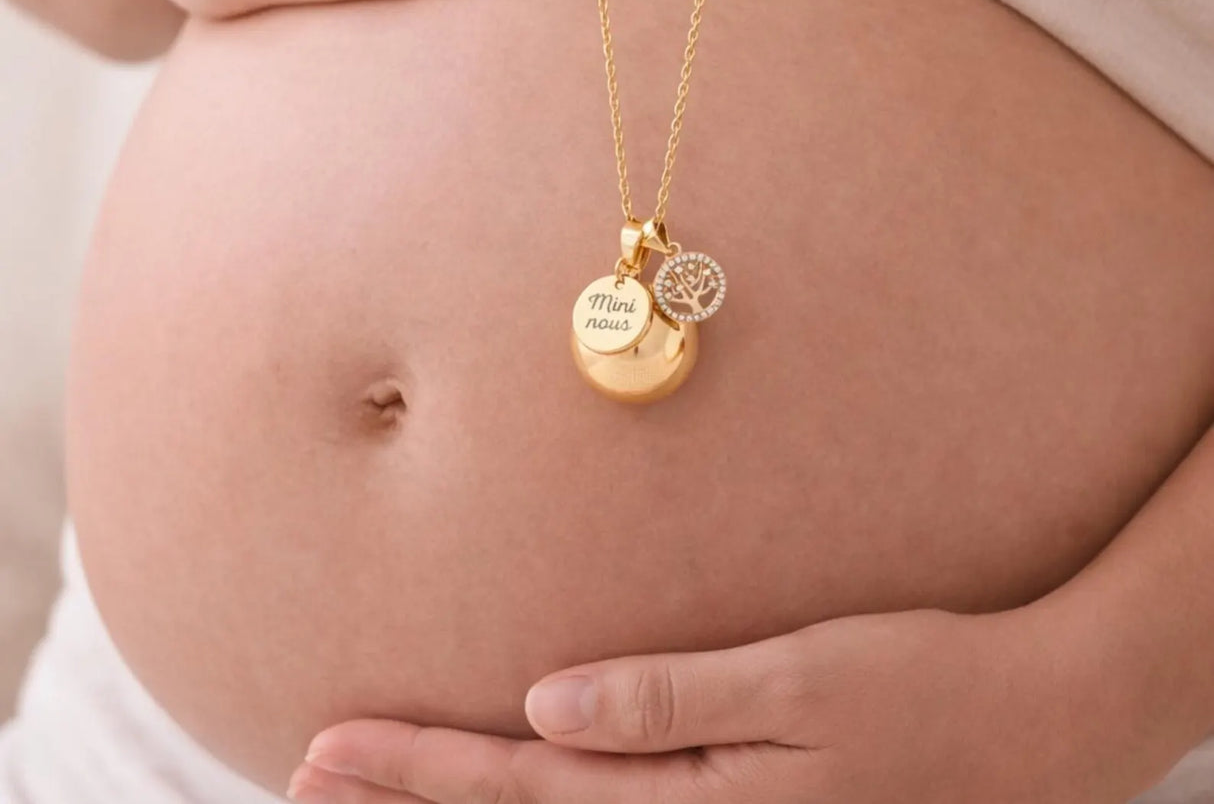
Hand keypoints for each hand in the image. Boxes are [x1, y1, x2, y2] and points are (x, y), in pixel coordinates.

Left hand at [288, 607, 1132, 803]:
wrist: (1030, 725)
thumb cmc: (920, 685)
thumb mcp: (801, 681)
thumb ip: (672, 703)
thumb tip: (549, 707)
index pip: (523, 794)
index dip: (420, 773)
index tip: (329, 750)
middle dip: (410, 797)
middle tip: (309, 771)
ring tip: (373, 785)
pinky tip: (513, 783)